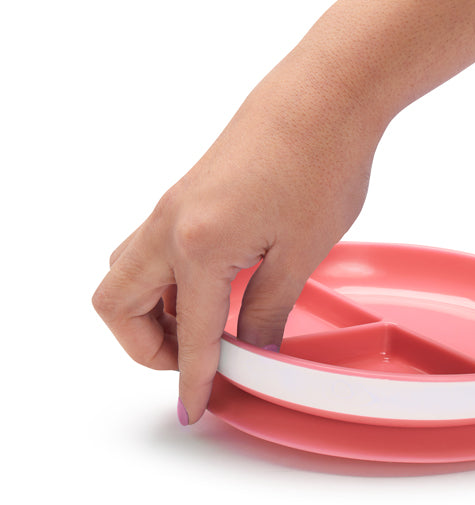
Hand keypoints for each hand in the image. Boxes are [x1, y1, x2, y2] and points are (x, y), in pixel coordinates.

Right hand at [93, 60, 382, 423]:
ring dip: (155, 312)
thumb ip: (268, 310)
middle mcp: (169, 225)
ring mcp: (174, 207)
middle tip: (196, 361)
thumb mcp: (300, 254)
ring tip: (210, 330)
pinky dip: (172, 283)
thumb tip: (255, 347)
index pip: (190, 336)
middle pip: (117, 303)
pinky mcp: (189, 196)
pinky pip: (156, 251)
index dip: (192, 381)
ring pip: (130, 274)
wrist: (325, 95)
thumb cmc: (319, 162)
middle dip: (146, 346)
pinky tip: (219, 292)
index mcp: (196, 246)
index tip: (194, 409)